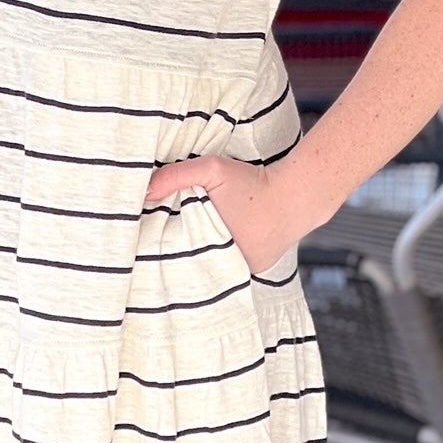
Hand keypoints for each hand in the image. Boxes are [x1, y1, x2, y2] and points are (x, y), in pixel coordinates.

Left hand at [143, 153, 303, 275]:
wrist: (298, 195)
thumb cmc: (254, 182)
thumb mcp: (212, 170)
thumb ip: (176, 177)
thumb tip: (144, 192)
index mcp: (212, 249)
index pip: (176, 255)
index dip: (162, 245)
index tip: (150, 238)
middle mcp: (229, 267)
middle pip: (193, 262)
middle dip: (180, 252)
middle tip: (161, 243)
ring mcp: (244, 272)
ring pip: (212, 265)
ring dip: (201, 255)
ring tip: (189, 241)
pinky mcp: (256, 268)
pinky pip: (231, 264)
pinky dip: (222, 254)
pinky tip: (215, 241)